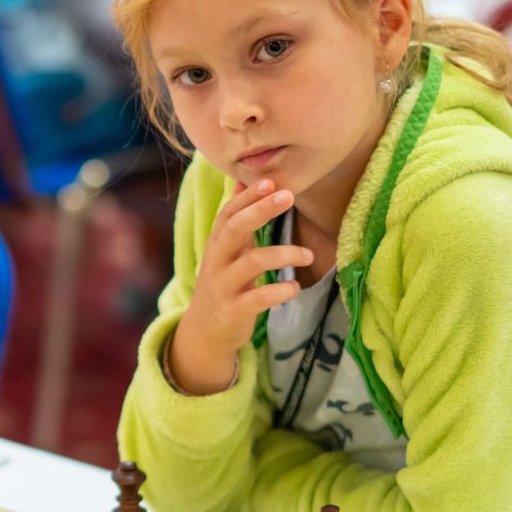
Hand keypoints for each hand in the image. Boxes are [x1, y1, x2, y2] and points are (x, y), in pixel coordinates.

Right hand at [168, 179, 312, 394]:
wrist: (203, 332)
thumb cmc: (222, 283)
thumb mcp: (224, 250)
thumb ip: (235, 218)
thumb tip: (242, 180)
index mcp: (217, 244)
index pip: (228, 212)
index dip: (248, 196)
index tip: (271, 181)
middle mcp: (216, 261)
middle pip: (234, 229)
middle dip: (260, 210)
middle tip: (288, 195)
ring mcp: (223, 287)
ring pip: (251, 263)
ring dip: (283, 254)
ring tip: (308, 255)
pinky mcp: (233, 311)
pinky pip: (257, 299)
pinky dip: (279, 291)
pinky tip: (294, 288)